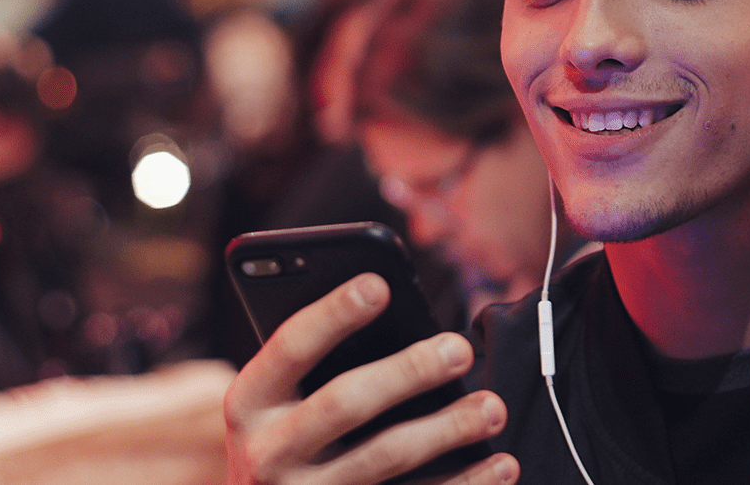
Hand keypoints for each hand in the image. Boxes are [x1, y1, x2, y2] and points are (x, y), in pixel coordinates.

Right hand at [223, 273, 518, 484]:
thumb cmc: (289, 433)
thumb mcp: (280, 399)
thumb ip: (319, 360)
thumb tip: (390, 300)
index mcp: (248, 403)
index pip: (290, 348)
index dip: (333, 314)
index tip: (379, 284)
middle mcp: (266, 454)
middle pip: (344, 403)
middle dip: (408, 371)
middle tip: (461, 348)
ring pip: (384, 458)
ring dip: (447, 429)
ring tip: (493, 408)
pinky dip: (464, 483)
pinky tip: (501, 466)